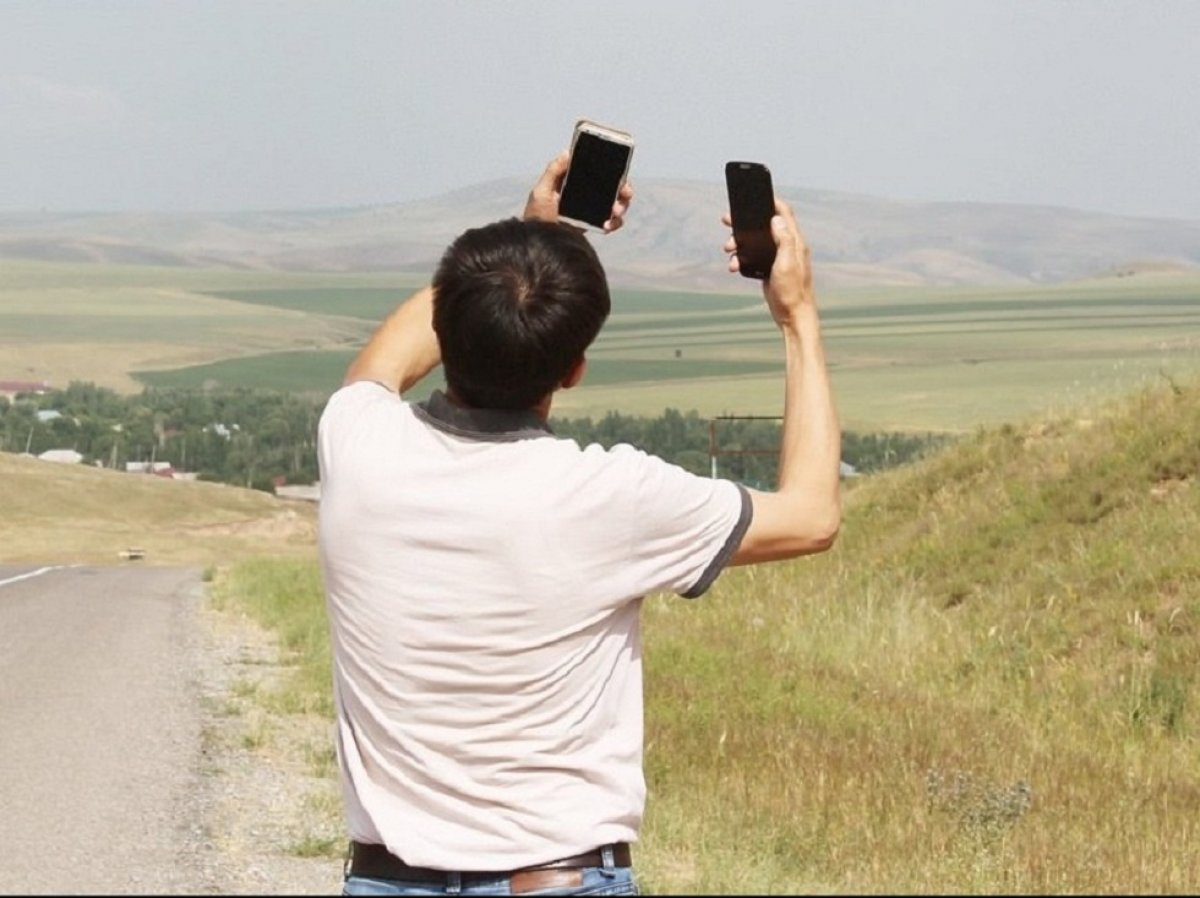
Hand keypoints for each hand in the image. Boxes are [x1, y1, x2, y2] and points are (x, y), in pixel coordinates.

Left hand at [523, 151, 633, 233]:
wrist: (540, 245)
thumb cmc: (536, 218)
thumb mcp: (540, 192)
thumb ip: (552, 172)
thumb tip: (566, 152)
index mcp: (576, 182)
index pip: (598, 171)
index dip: (612, 169)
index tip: (619, 170)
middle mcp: (586, 195)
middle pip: (613, 187)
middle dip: (624, 188)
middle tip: (625, 192)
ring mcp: (592, 211)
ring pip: (617, 203)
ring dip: (622, 205)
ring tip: (615, 211)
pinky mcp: (595, 226)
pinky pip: (612, 222)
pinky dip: (615, 223)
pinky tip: (607, 226)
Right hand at [722, 198, 812, 326]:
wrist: (793, 315)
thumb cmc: (793, 291)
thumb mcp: (788, 263)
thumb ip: (784, 240)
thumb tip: (775, 219)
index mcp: (794, 242)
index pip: (784, 213)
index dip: (771, 201)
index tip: (756, 193)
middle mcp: (786, 247)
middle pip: (764, 225)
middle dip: (745, 221)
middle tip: (726, 218)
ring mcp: (777, 258)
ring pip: (754, 242)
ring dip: (739, 243)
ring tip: (727, 248)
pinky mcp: (769, 269)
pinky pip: (751, 258)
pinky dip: (741, 259)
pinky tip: (734, 266)